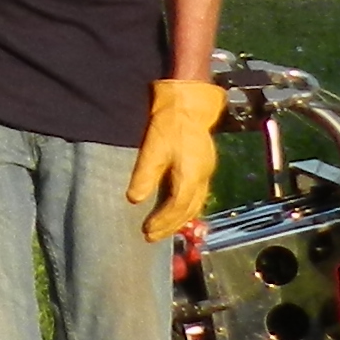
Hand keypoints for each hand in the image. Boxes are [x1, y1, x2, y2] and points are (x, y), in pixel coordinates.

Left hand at [126, 78, 227, 239]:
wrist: (189, 104)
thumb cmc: (171, 124)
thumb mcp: (153, 148)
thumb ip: (145, 175)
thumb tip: (134, 199)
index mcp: (190, 175)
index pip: (177, 207)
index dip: (162, 222)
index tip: (146, 231)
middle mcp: (202, 176)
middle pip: (188, 209)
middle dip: (171, 225)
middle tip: (152, 236)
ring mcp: (206, 171)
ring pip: (195, 204)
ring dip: (180, 219)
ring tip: (164, 229)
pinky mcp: (204, 166)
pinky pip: (197, 194)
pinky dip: (187, 207)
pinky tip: (177, 210)